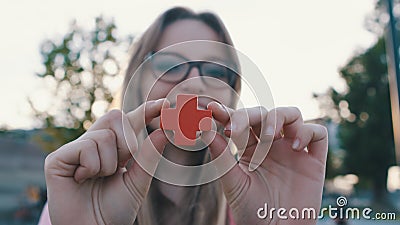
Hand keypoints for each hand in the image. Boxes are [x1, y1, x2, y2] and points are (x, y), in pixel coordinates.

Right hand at [44, 100, 167, 224]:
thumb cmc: (114, 209)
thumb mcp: (138, 182)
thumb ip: (148, 157)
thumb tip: (163, 131)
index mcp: (114, 148)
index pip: (130, 122)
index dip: (146, 111)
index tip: (165, 104)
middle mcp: (94, 144)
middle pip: (116, 117)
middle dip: (126, 142)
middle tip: (121, 164)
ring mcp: (75, 150)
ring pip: (104, 136)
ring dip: (109, 163)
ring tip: (98, 179)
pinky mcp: (57, 158)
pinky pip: (86, 147)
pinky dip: (92, 166)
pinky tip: (82, 179)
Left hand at [205, 103, 327, 224]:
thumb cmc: (251, 211)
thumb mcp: (232, 183)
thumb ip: (221, 156)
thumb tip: (204, 128)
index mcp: (250, 148)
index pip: (239, 122)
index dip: (226, 113)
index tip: (210, 109)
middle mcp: (272, 145)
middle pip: (263, 113)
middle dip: (249, 116)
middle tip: (235, 130)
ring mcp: (292, 150)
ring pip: (290, 114)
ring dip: (277, 118)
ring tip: (268, 137)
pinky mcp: (313, 160)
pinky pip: (317, 133)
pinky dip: (307, 132)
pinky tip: (295, 147)